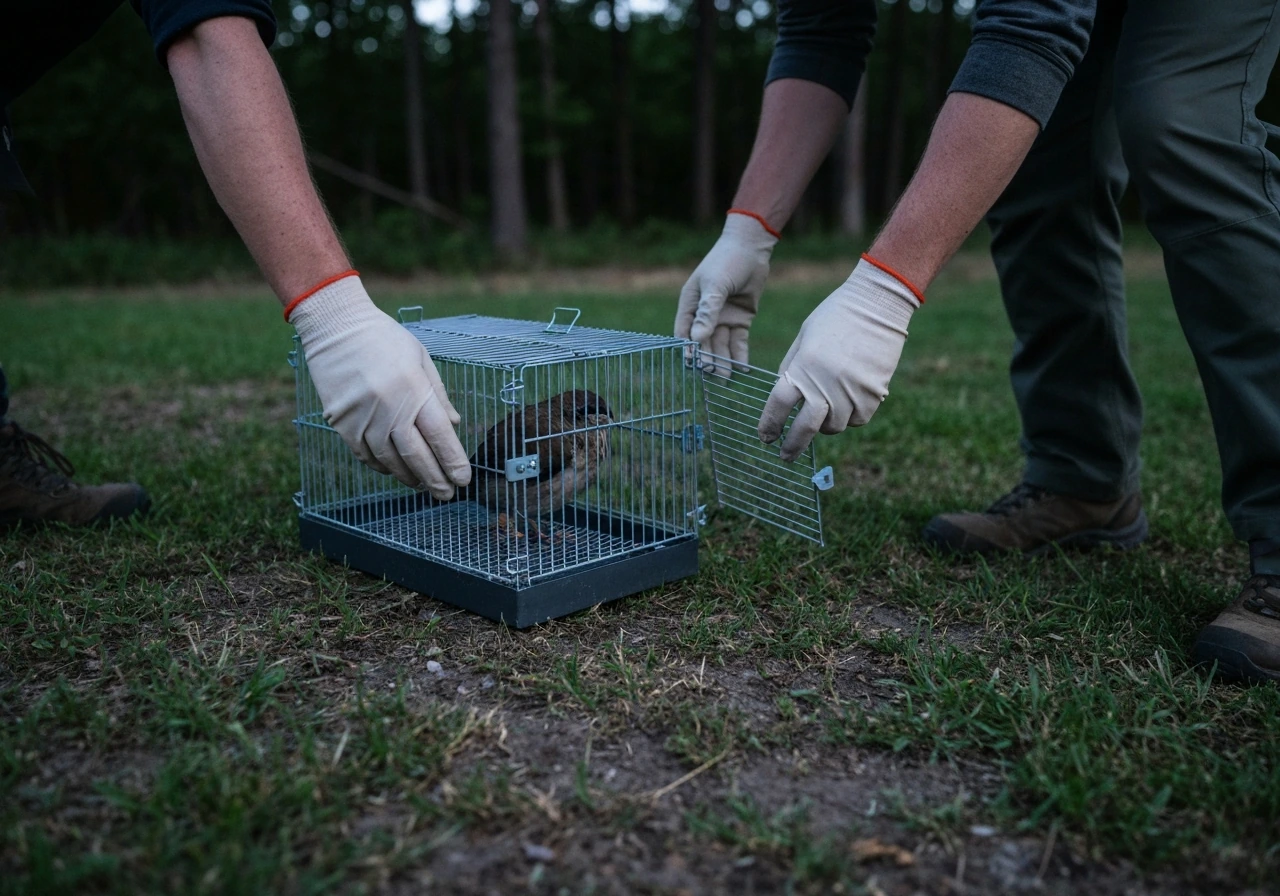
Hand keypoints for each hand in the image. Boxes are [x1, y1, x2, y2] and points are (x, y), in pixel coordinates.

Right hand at [289, 274, 472, 498]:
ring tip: (423, 485)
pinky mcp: (341, 423)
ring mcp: (362, 418)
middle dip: (435, 479)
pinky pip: (365, 455)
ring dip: (409, 477)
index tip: (463, 479)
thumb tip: (454, 426)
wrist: (335, 327)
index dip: (453, 461)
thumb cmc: (384, 339)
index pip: (439, 435)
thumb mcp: (421, 358)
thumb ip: (438, 395)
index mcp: (414, 390)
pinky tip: (395, 471)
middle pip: (416, 456)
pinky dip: (382, 467)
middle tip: (447, 495)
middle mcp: (388, 408)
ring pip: (389, 461)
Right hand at [674, 212, 777, 375]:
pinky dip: (740, 354)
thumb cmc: (726, 261)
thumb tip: (697, 339)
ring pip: (721, 344)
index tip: (692, 364)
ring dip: (724, 360)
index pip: (685, 332)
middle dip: (708, 358)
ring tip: (727, 378)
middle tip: (713, 375)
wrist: (751, 248)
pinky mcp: (740, 319)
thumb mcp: (715, 285)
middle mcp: (705, 314)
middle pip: (704, 342)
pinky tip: (743, 368)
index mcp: (690, 304)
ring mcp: (723, 318)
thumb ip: (707, 312)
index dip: (688, 349)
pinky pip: (738, 341)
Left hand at [759, 257, 920, 460]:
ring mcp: (852, 391)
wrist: (877, 304)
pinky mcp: (875, 393)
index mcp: (803, 367)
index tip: (766, 437)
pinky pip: (858, 419)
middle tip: (785, 456)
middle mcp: (826, 383)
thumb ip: (792, 368)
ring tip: (825, 410)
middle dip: (793, 446)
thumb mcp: (804, 338)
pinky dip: (851, 416)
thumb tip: (786, 400)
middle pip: (805, 428)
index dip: (769, 424)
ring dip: (826, 424)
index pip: (778, 405)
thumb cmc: (835, 317)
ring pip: (834, 426)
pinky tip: (849, 401)